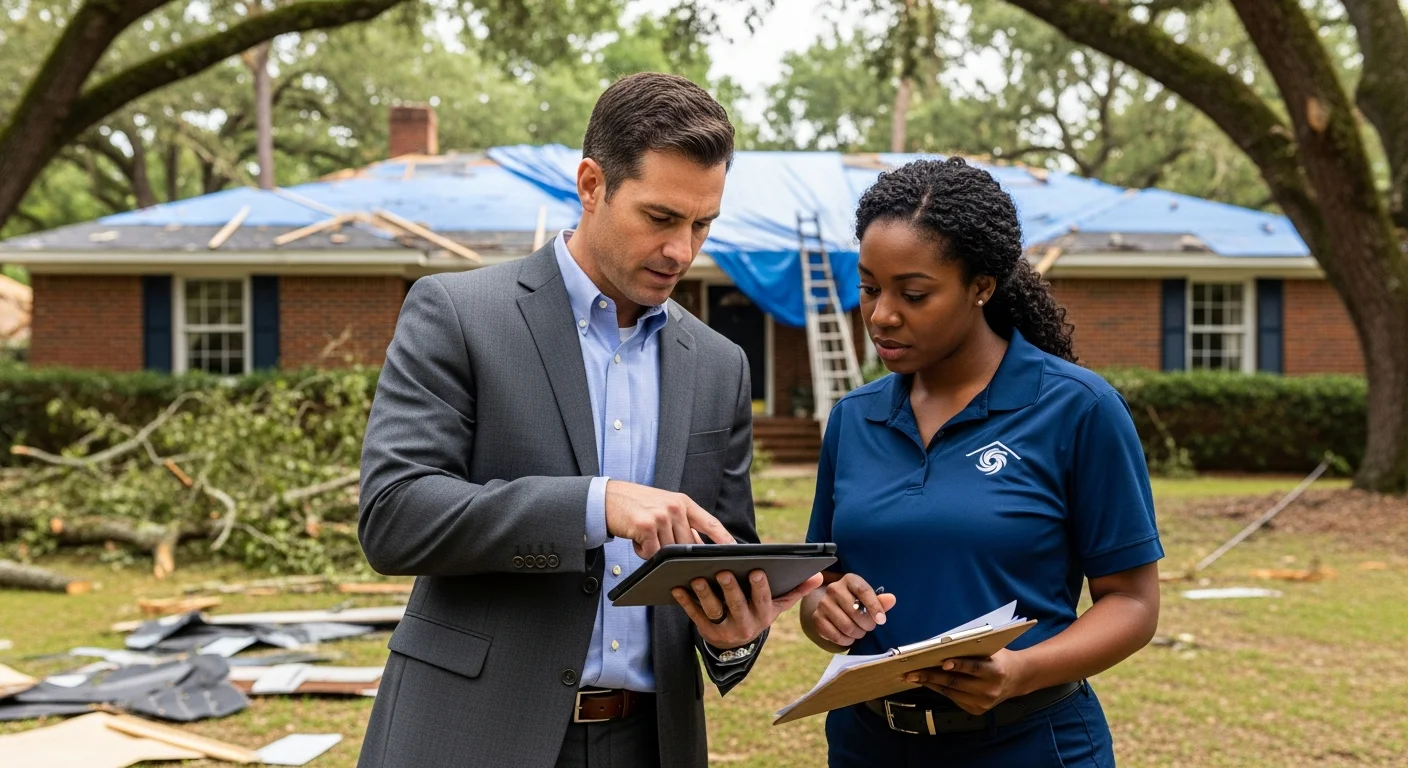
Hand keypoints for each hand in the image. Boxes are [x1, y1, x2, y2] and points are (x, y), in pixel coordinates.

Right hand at [604, 481, 733, 557]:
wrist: (608, 498)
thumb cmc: (638, 506)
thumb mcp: (665, 508)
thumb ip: (684, 524)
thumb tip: (701, 548)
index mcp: (683, 503)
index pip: (711, 523)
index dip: (725, 539)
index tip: (737, 551)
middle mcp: (675, 507)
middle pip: (688, 545)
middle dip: (676, 553)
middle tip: (657, 544)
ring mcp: (661, 515)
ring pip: (669, 552)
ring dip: (655, 551)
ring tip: (643, 536)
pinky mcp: (646, 526)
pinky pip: (651, 553)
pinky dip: (642, 551)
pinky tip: (635, 537)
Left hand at [672, 570, 823, 648]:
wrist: (738, 642)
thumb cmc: (759, 611)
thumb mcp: (778, 605)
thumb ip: (797, 590)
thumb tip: (819, 576)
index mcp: (764, 615)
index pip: (764, 601)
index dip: (760, 587)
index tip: (756, 570)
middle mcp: (746, 625)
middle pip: (737, 606)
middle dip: (731, 588)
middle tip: (724, 571)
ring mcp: (725, 630)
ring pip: (715, 612)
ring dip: (705, 595)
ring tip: (697, 577)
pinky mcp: (707, 632)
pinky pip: (695, 617)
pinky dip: (686, 602)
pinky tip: (677, 587)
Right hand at [808, 574, 897, 647]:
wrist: (834, 606)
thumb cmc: (857, 601)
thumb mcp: (870, 598)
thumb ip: (881, 601)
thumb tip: (891, 599)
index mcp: (850, 580)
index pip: (863, 591)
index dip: (874, 607)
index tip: (882, 620)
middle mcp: (834, 589)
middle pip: (855, 612)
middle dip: (867, 625)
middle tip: (869, 626)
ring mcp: (823, 603)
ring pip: (846, 626)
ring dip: (858, 634)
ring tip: (860, 631)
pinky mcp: (817, 618)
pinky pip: (836, 636)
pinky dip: (846, 641)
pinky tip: (849, 637)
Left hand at [904, 650, 1031, 715]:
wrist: (1016, 679)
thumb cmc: (998, 658)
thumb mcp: (990, 649)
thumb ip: (970, 649)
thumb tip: (941, 645)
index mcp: (995, 671)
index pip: (974, 667)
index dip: (958, 665)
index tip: (942, 662)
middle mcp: (989, 690)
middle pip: (956, 682)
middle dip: (931, 676)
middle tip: (911, 671)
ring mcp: (983, 703)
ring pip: (951, 692)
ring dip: (930, 684)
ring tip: (913, 676)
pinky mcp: (976, 710)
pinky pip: (953, 699)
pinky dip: (939, 690)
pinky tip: (927, 682)